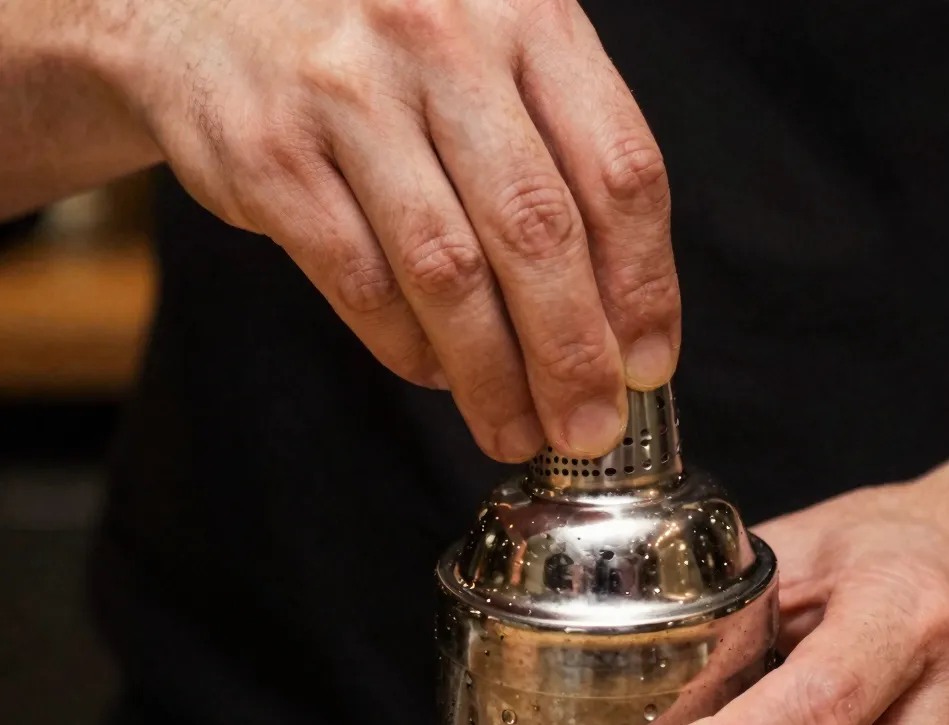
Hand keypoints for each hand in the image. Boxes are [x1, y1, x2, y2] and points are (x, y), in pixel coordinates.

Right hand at [95, 0, 678, 459]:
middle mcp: (441, 41)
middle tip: (589, 428)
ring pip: (446, 271)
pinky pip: (359, 282)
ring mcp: (348, 93)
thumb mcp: (489, 52)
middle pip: (537, 231)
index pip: (619, 169)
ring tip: (515, 428)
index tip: (648, 364)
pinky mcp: (270, 153)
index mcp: (527, 14)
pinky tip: (436, 373)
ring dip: (491, 374)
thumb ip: (556, 155)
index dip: (644, 285)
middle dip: (573, 355)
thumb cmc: (383, 42)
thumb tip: (614, 316)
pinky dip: (407, 346)